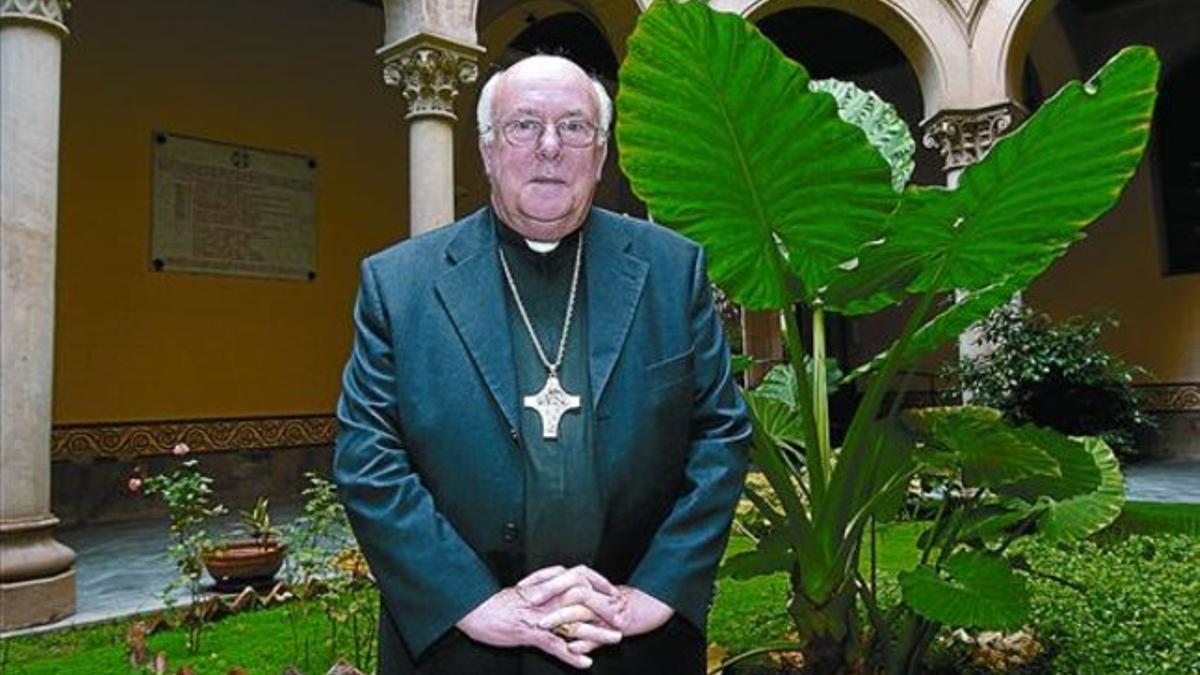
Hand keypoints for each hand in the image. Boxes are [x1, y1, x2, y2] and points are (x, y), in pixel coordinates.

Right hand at [455, 568, 619, 668]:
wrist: (476, 609)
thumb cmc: (498, 602)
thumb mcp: (524, 588)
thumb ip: (545, 583)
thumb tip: (561, 579)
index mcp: (546, 587)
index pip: (581, 580)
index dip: (600, 585)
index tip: (613, 592)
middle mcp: (547, 599)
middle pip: (584, 602)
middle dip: (606, 611)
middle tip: (622, 620)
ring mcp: (541, 617)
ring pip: (575, 624)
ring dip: (597, 633)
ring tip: (613, 639)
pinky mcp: (531, 634)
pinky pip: (555, 646)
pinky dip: (571, 655)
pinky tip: (584, 663)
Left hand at [538, 584, 673, 648]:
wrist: (654, 605)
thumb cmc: (624, 604)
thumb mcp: (597, 603)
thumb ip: (576, 605)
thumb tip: (552, 607)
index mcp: (591, 582)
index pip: (561, 573)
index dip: (541, 578)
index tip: (522, 585)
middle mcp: (598, 590)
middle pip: (570, 583)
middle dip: (548, 591)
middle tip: (529, 600)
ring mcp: (608, 606)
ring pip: (581, 606)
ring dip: (560, 616)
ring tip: (543, 625)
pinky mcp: (619, 622)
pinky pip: (598, 632)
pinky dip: (584, 640)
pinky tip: (572, 648)